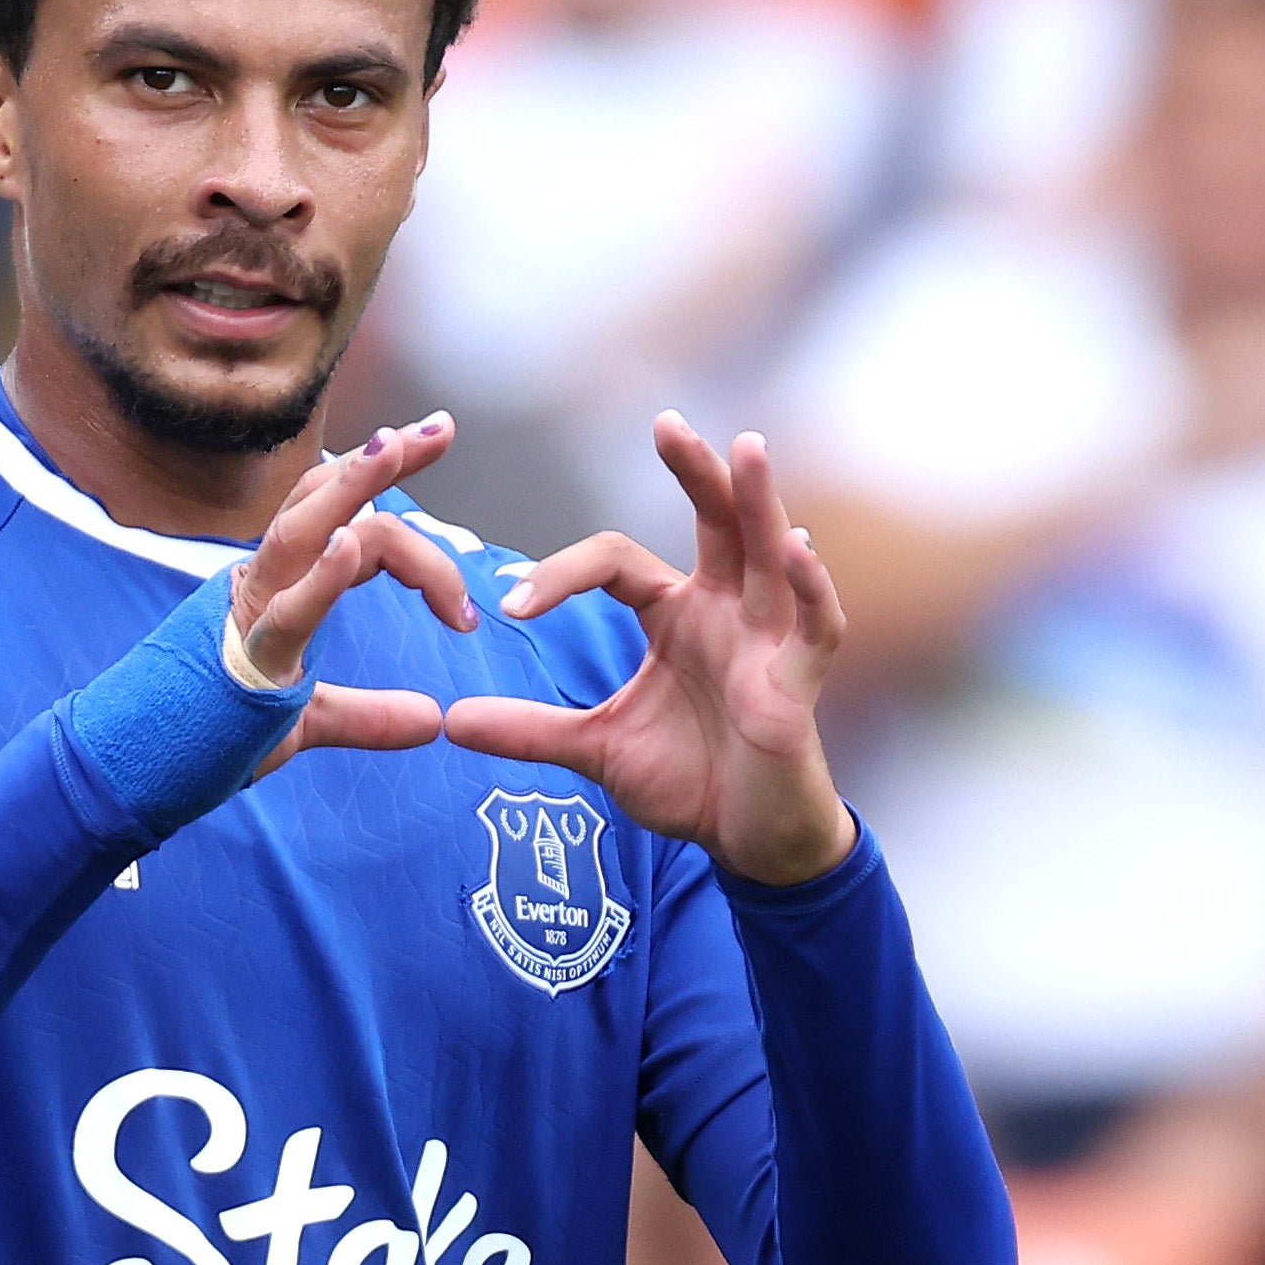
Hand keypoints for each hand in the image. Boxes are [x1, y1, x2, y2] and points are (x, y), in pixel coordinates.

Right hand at [234, 410, 477, 775]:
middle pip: (323, 501)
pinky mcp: (248, 658)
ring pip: (302, 531)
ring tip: (395, 447)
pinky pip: (286, 610)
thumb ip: (368, 715)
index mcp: (280, 586)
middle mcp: (263, 583)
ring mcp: (251, 613)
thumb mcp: (305, 721)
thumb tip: (432, 719)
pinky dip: (320, 577)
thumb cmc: (211, 734)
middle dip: (384, 463)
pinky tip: (348, 544)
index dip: (387, 483)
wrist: (140, 771)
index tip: (437, 443)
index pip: (340, 517)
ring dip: (352, 488)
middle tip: (440, 427)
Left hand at [442, 414, 859, 885]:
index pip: (616, 561)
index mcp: (674, 614)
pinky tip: (797, 547)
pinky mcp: (800, 680)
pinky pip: (815, 621)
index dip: (562, 574)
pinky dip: (810, 584)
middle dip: (695, 472)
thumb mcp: (597, 751)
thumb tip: (450, 722)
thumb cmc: (688, 781)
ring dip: (759, 501)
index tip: (510, 605)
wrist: (747, 841)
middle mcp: (726, 610)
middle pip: (714, 522)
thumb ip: (530, 730)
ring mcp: (769, 639)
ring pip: (769, 552)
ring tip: (747, 448)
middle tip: (666, 423)